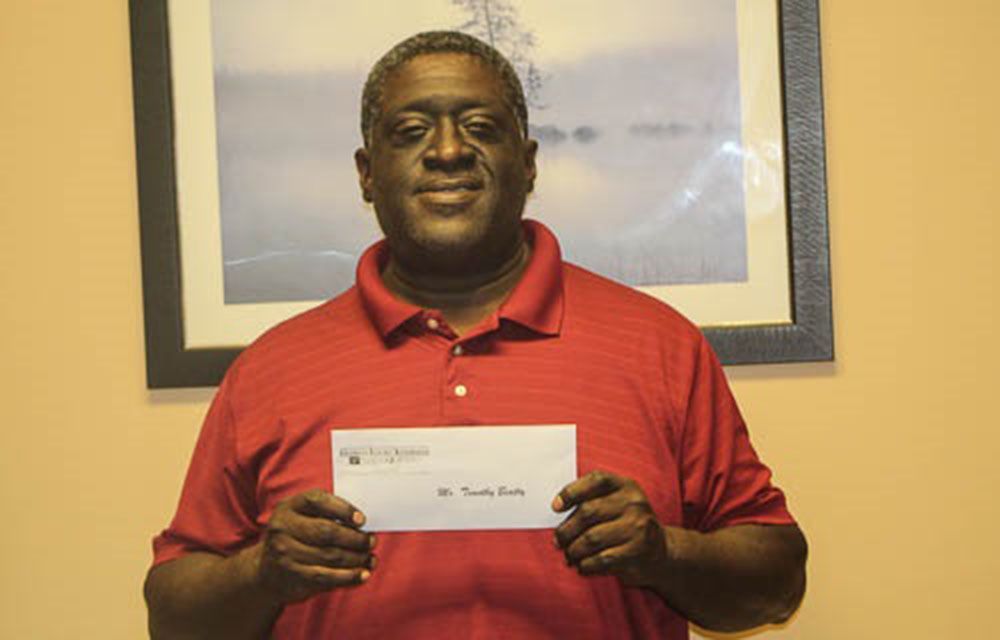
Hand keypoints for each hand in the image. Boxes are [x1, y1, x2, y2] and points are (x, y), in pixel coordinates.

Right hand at [254, 489, 375, 603]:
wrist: (267, 571)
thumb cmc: (295, 536)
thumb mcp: (302, 517)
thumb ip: (326, 513)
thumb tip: (362, 523)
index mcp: (289, 507)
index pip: (317, 501)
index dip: (342, 509)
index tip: (362, 520)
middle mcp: (283, 528)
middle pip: (327, 532)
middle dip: (355, 538)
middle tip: (371, 540)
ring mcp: (286, 554)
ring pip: (330, 556)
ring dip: (357, 558)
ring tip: (370, 558)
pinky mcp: (294, 576)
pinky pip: (327, 577)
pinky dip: (349, 577)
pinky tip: (363, 574)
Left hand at [552, 471, 667, 588]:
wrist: (662, 552)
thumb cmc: (627, 525)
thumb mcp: (617, 504)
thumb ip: (592, 500)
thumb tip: (557, 510)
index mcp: (626, 486)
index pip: (596, 480)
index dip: (572, 492)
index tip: (555, 507)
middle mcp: (634, 503)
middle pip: (588, 512)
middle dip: (566, 530)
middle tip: (558, 541)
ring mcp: (637, 528)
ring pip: (592, 538)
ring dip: (573, 550)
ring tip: (569, 556)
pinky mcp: (637, 552)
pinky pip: (601, 559)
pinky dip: (586, 565)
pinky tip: (582, 567)